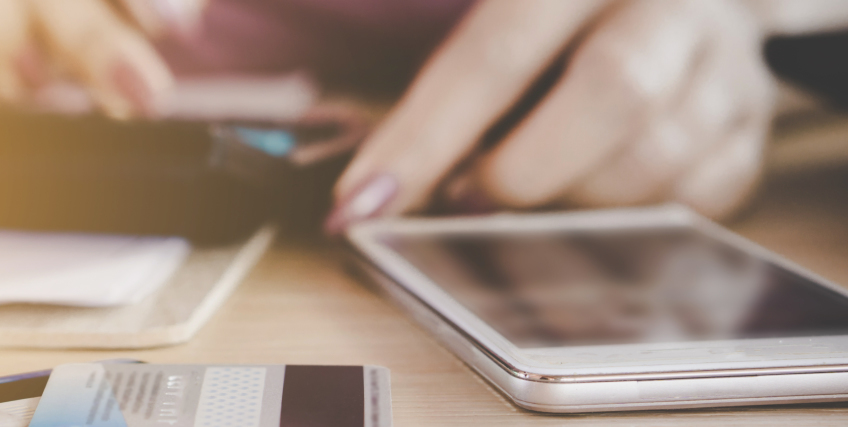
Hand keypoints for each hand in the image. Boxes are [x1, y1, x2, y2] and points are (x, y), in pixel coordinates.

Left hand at [325, 0, 776, 233]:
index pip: (497, 51)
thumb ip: (456, 81)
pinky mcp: (751, 133)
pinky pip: (692, 201)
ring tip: (525, 193)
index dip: (424, 136)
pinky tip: (590, 195)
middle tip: (469, 198)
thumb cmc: (561, 21)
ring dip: (570, 199)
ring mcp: (725, 69)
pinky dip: (624, 217)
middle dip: (521, 170)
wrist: (683, 4)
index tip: (363, 202)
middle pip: (612, 93)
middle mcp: (670, 5)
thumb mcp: (507, 18)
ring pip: (655, 158)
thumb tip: (383, 186)